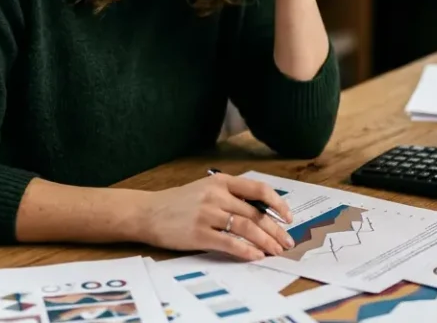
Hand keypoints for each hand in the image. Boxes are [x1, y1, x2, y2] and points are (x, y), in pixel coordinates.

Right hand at [135, 172, 295, 260]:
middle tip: (287, 241)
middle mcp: (216, 195)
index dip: (278, 203)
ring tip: (275, 251)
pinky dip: (246, 251)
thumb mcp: (206, 189)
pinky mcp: (199, 234)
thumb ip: (231, 196)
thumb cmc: (178, 202)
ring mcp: (207, 214)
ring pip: (247, 228)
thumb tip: (262, 212)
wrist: (148, 212)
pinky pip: (230, 243)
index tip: (289, 217)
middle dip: (276, 230)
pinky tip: (256, 256)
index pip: (258, 189)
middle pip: (256, 213)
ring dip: (266, 241)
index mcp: (221, 181)